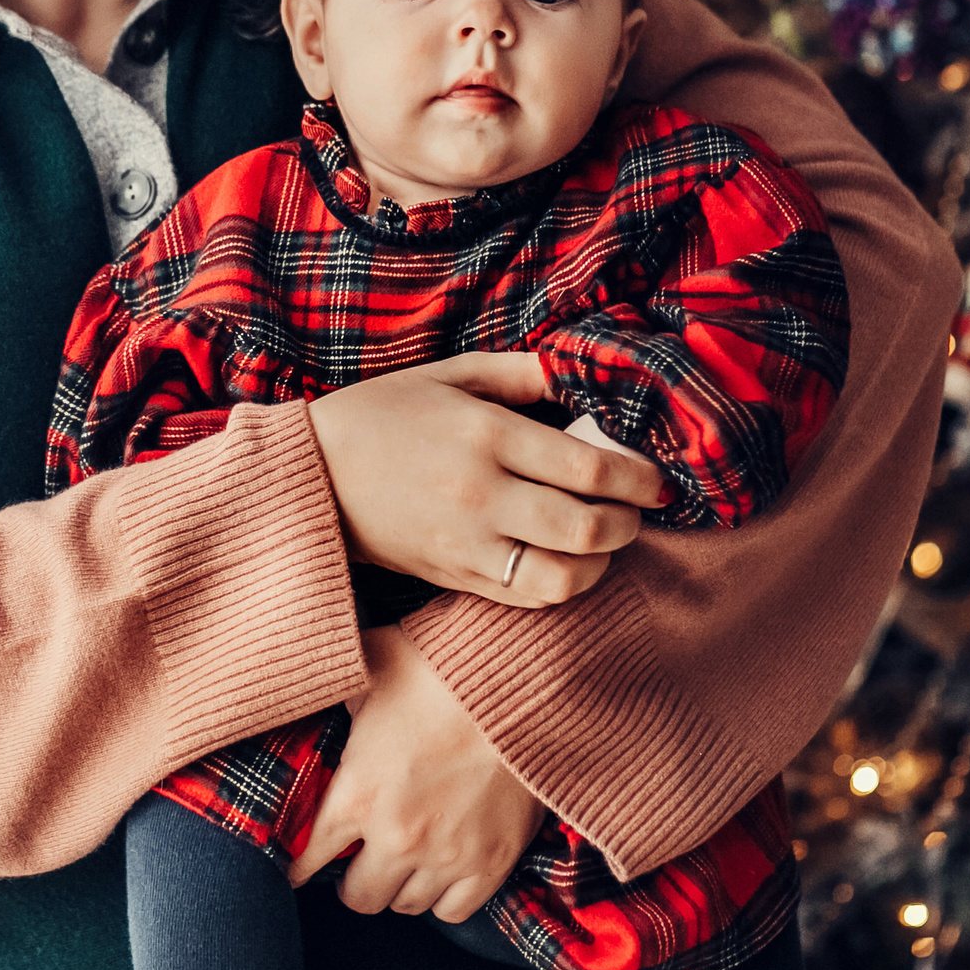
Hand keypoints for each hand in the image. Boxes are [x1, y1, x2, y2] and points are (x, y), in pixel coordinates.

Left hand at [287, 627, 547, 922]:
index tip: (302, 867)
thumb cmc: (440, 671)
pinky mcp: (493, 861)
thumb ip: (341, 695)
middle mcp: (397, 836)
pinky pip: (455, 909)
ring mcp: (447, 855)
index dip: (301, 864)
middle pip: (359, 896)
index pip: (311, 856)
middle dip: (352, 881)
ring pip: (406, 906)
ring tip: (401, 865)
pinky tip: (440, 873)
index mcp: (357, 793)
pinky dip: (443, 896)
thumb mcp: (370, 672)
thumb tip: (324, 686)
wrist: (518, 683)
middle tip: (357, 864)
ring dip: (399, 886)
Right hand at [306, 352, 663, 606]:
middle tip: (638, 509)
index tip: (658, 478)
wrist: (311, 474)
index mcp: (485, 435)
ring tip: (606, 540)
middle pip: (587, 528)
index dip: (640, 477)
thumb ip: (524, 373)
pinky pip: (527, 596)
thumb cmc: (382, 415)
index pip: (589, 467)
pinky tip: (566, 561)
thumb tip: (586, 374)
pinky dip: (561, 584)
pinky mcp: (453, 578)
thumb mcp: (450, 375)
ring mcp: (466, 544)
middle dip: (630, 521)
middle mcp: (480, 495)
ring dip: (602, 562)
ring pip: (563, 575)